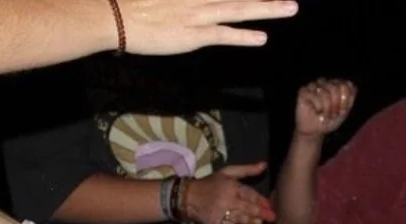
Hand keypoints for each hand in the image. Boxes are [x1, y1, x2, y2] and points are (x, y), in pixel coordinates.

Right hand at [120, 0, 298, 53]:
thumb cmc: (133, 2)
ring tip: (290, 8)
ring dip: (266, 8)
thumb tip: (192, 6)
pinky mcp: (192, 33)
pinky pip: (223, 34)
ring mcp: (198, 12)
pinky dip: (243, 36)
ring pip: (239, 8)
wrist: (115, 15)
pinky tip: (262, 38)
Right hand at [184, 163, 276, 223]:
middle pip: (248, 207)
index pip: (250, 194)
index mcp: (232, 186)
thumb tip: (264, 165)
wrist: (188, 197)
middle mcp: (228, 200)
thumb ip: (246, 170)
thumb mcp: (227, 172)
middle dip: (261, 213)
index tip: (269, 205)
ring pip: (241, 218)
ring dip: (252, 222)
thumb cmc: (210, 184)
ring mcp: (222, 213)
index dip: (261, 200)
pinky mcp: (217, 223)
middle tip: (272, 218)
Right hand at [295, 78, 356, 137]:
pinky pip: (314, 96)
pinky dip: (318, 107)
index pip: (346, 84)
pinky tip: (316, 111)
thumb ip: (349, 98)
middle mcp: (325, 82)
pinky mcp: (303, 91)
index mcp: (336, 85)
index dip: (346, 99)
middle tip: (333, 115)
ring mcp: (314, 85)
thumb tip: (351, 85)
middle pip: (335, 87)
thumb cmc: (329, 121)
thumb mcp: (344, 112)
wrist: (314, 131)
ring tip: (324, 115)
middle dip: (336, 105)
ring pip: (325, 92)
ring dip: (327, 108)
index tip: (343, 111)